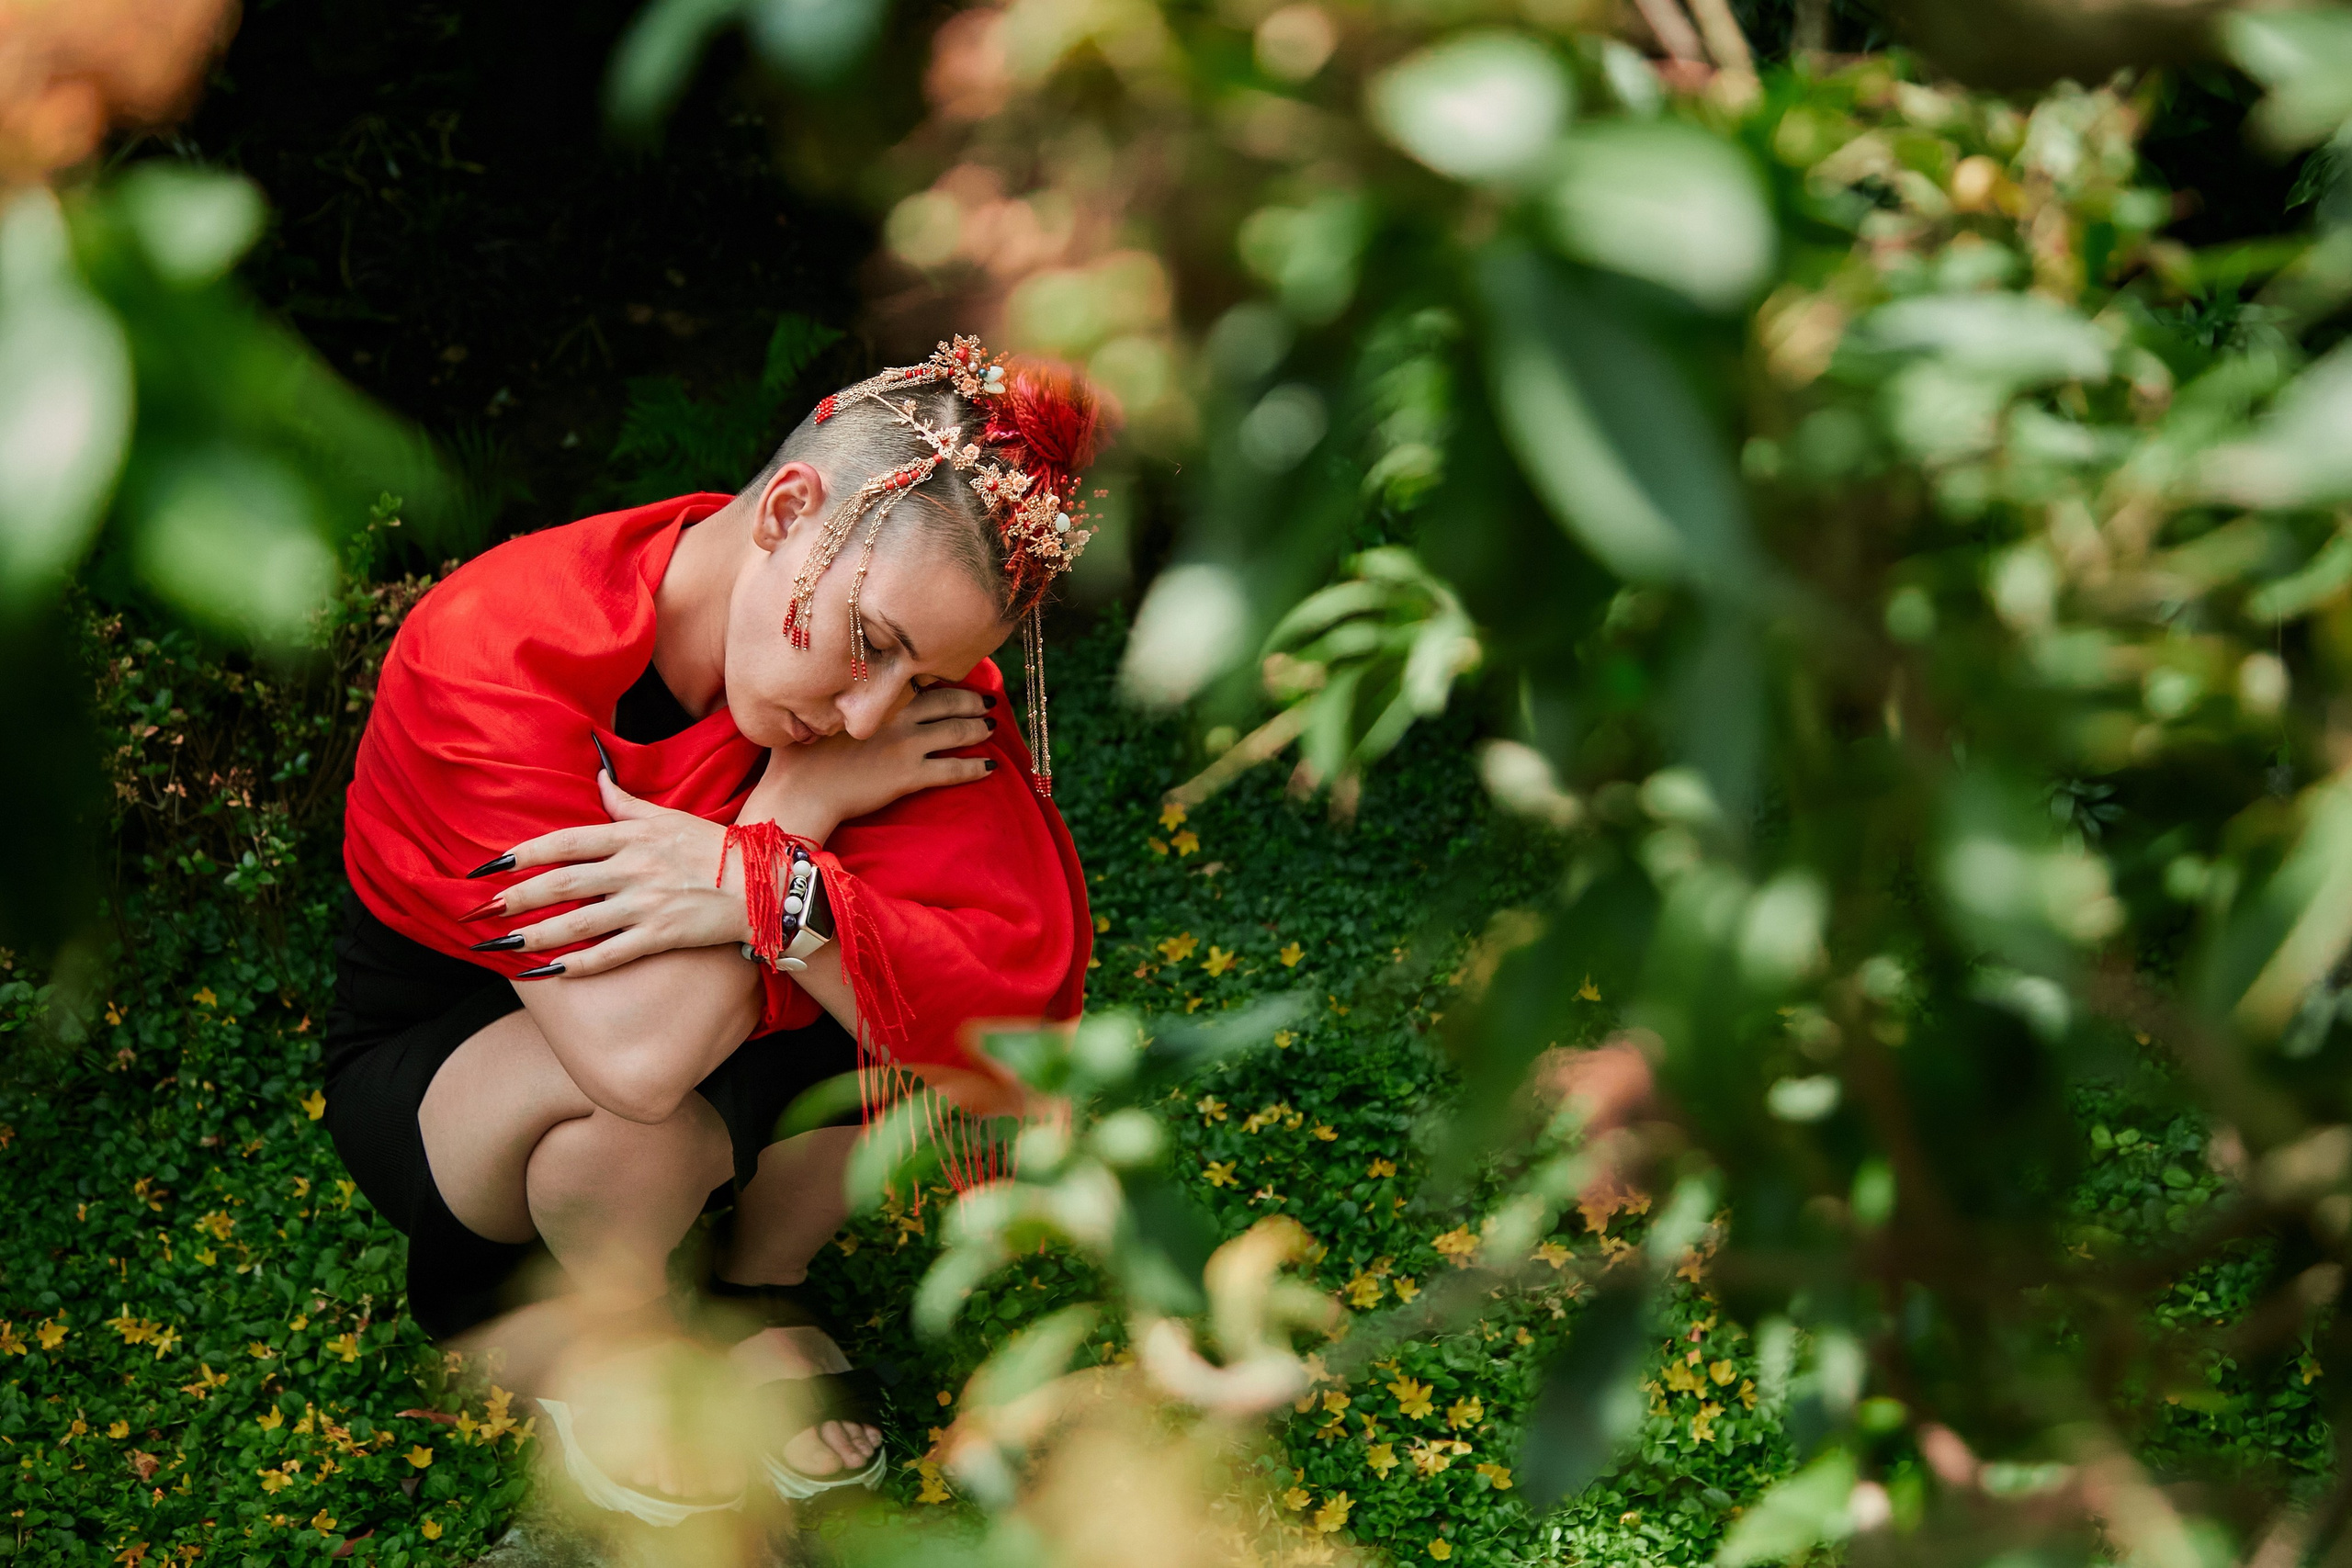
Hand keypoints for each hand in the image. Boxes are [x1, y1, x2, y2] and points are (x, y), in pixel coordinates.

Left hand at [481, 774, 755, 975]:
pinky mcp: (661, 936)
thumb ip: (626, 803)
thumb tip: (598, 778)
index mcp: (632, 836)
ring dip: (535, 936)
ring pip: (578, 922)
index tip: (488, 865)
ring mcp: (646, 904)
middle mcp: (634, 869)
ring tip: (502, 946)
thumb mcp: (668, 816)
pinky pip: (611, 953)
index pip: (565, 842)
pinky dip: (578, 965)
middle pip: (562, 884)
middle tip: (480, 910)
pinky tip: (549, 972)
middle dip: (516, 898)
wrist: (762, 884)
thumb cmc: (714, 847)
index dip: (523, 854)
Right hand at [746, 683, 996, 832]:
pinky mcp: (911, 775)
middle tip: (988, 700)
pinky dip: (975, 768)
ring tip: (991, 727)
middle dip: (971, 700)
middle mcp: (897, 716)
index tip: (955, 678)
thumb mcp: (813, 716)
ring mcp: (907, 745)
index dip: (941, 680)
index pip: (919, 682)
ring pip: (956, 732)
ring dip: (978, 728)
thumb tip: (830, 694)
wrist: (800, 791)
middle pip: (947, 702)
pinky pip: (953, 770)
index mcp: (875, 699)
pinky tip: (990, 767)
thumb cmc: (798, 757)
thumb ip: (833, 703)